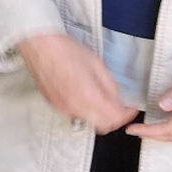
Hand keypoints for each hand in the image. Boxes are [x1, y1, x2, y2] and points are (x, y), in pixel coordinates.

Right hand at [18, 33, 139, 132]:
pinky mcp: (54, 104)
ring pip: (88, 122)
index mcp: (88, 96)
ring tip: (102, 100)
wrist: (40, 45)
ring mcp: (63, 107)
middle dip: (115, 118)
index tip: (131, 107)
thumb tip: (118, 99)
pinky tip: (84, 96)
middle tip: (120, 107)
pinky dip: (84, 110)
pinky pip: (74, 114)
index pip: (115, 117)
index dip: (127, 114)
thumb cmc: (65, 49)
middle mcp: (75, 106)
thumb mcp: (97, 64)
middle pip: (103, 126)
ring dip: (99, 115)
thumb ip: (110, 86)